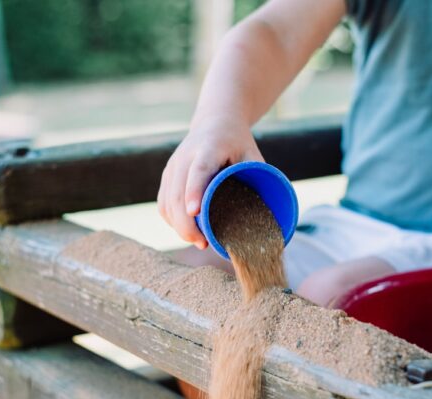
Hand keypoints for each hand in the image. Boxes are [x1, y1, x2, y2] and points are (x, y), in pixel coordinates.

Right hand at [157, 118, 263, 248]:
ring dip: (178, 225)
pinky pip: (163, 202)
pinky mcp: (167, 176)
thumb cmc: (237, 142)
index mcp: (208, 148)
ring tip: (197, 241)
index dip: (195, 191)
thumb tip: (268, 214)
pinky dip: (171, 220)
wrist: (215, 122)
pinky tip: (184, 231)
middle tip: (202, 243)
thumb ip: (258, 178)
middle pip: (177, 193)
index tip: (195, 212)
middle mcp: (185, 157)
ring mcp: (172, 166)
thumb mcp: (252, 154)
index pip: (198, 171)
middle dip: (186, 223)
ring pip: (167, 201)